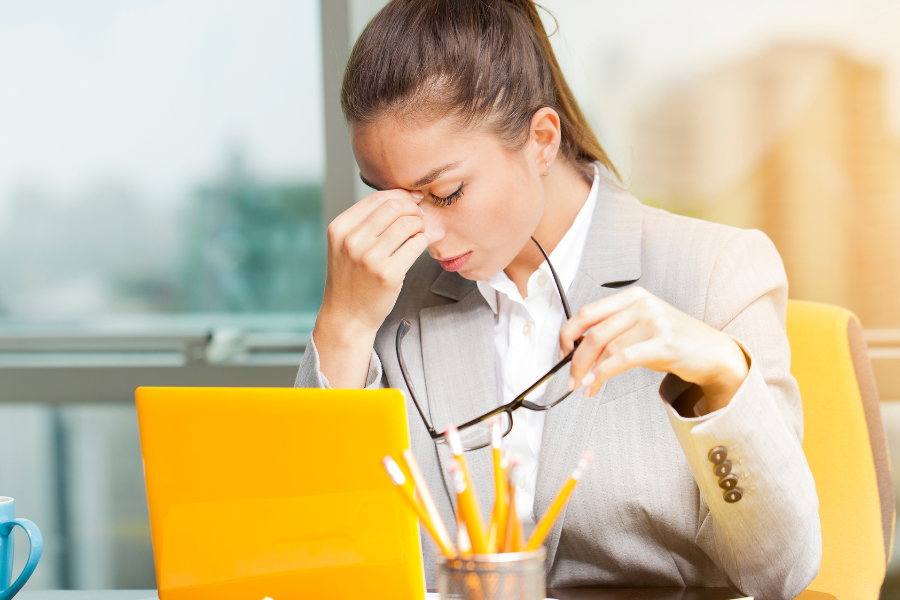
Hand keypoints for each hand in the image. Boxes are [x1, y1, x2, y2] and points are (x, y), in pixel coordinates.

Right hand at [313, 189, 428, 387]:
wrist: (347, 316)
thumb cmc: (352, 278)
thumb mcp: (346, 245)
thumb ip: (367, 222)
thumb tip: (405, 198)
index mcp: (340, 228)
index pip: (378, 197)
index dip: (401, 195)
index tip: (413, 201)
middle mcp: (352, 240)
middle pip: (395, 206)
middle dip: (413, 208)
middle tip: (420, 217)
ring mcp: (369, 257)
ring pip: (409, 223)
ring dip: (420, 225)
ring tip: (419, 233)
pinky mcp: (388, 274)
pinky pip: (416, 244)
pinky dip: (423, 241)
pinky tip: (420, 246)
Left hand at [559, 287, 749, 412]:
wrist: (713, 353)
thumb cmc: (674, 342)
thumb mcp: (641, 328)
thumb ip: (613, 332)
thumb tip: (579, 351)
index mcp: (632, 297)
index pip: (587, 313)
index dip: (567, 335)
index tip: (562, 353)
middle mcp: (642, 304)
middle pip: (593, 332)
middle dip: (574, 358)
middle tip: (570, 377)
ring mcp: (654, 322)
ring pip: (605, 347)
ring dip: (588, 371)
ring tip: (584, 386)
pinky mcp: (664, 343)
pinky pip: (623, 359)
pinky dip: (603, 373)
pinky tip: (595, 384)